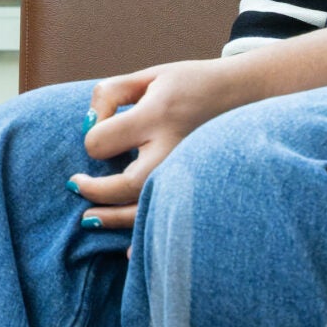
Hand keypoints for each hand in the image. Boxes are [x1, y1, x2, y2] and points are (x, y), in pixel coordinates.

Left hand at [72, 29, 326, 231]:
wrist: (250, 95)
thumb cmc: (190, 84)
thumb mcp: (150, 75)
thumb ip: (110, 94)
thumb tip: (87, 126)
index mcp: (158, 114)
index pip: (102, 141)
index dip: (92, 137)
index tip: (98, 129)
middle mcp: (175, 147)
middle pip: (124, 185)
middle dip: (94, 191)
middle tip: (76, 185)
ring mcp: (190, 171)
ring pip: (146, 209)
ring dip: (112, 219)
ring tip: (90, 219)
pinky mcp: (200, 185)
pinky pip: (172, 218)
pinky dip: (149, 236)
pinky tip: (128, 251)